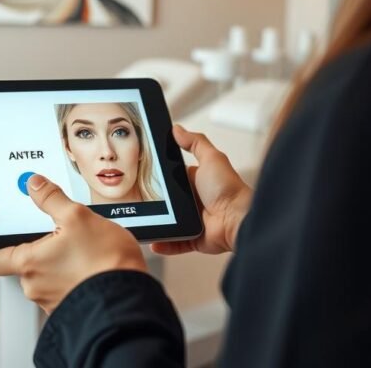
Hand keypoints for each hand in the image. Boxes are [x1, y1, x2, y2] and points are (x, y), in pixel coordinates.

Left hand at [0, 174, 146, 313]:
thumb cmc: (105, 261)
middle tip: (61, 235)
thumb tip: (35, 184)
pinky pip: (65, 290)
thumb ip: (52, 198)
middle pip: (25, 265)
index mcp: (28, 263)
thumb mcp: (78, 216)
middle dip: (41, 249)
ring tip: (84, 250)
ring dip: (59, 264)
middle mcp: (35, 287)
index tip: (6, 235)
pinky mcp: (72, 310)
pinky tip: (92, 267)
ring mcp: (52, 302)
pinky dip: (74, 278)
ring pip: (47, 277)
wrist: (130, 299)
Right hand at [151, 124, 252, 255]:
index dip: (158, 175)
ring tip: (138, 220)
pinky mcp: (192, 238)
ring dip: (155, 222)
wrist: (238, 219)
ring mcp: (192, 221)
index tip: (140, 173)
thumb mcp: (212, 158)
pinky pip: (174, 242)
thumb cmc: (229, 189)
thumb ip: (196, 142)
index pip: (171, 177)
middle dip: (152, 200)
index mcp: (196, 182)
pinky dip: (163, 242)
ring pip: (167, 221)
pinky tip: (152, 240)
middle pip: (166, 200)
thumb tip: (177, 129)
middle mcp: (193, 201)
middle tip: (133, 198)